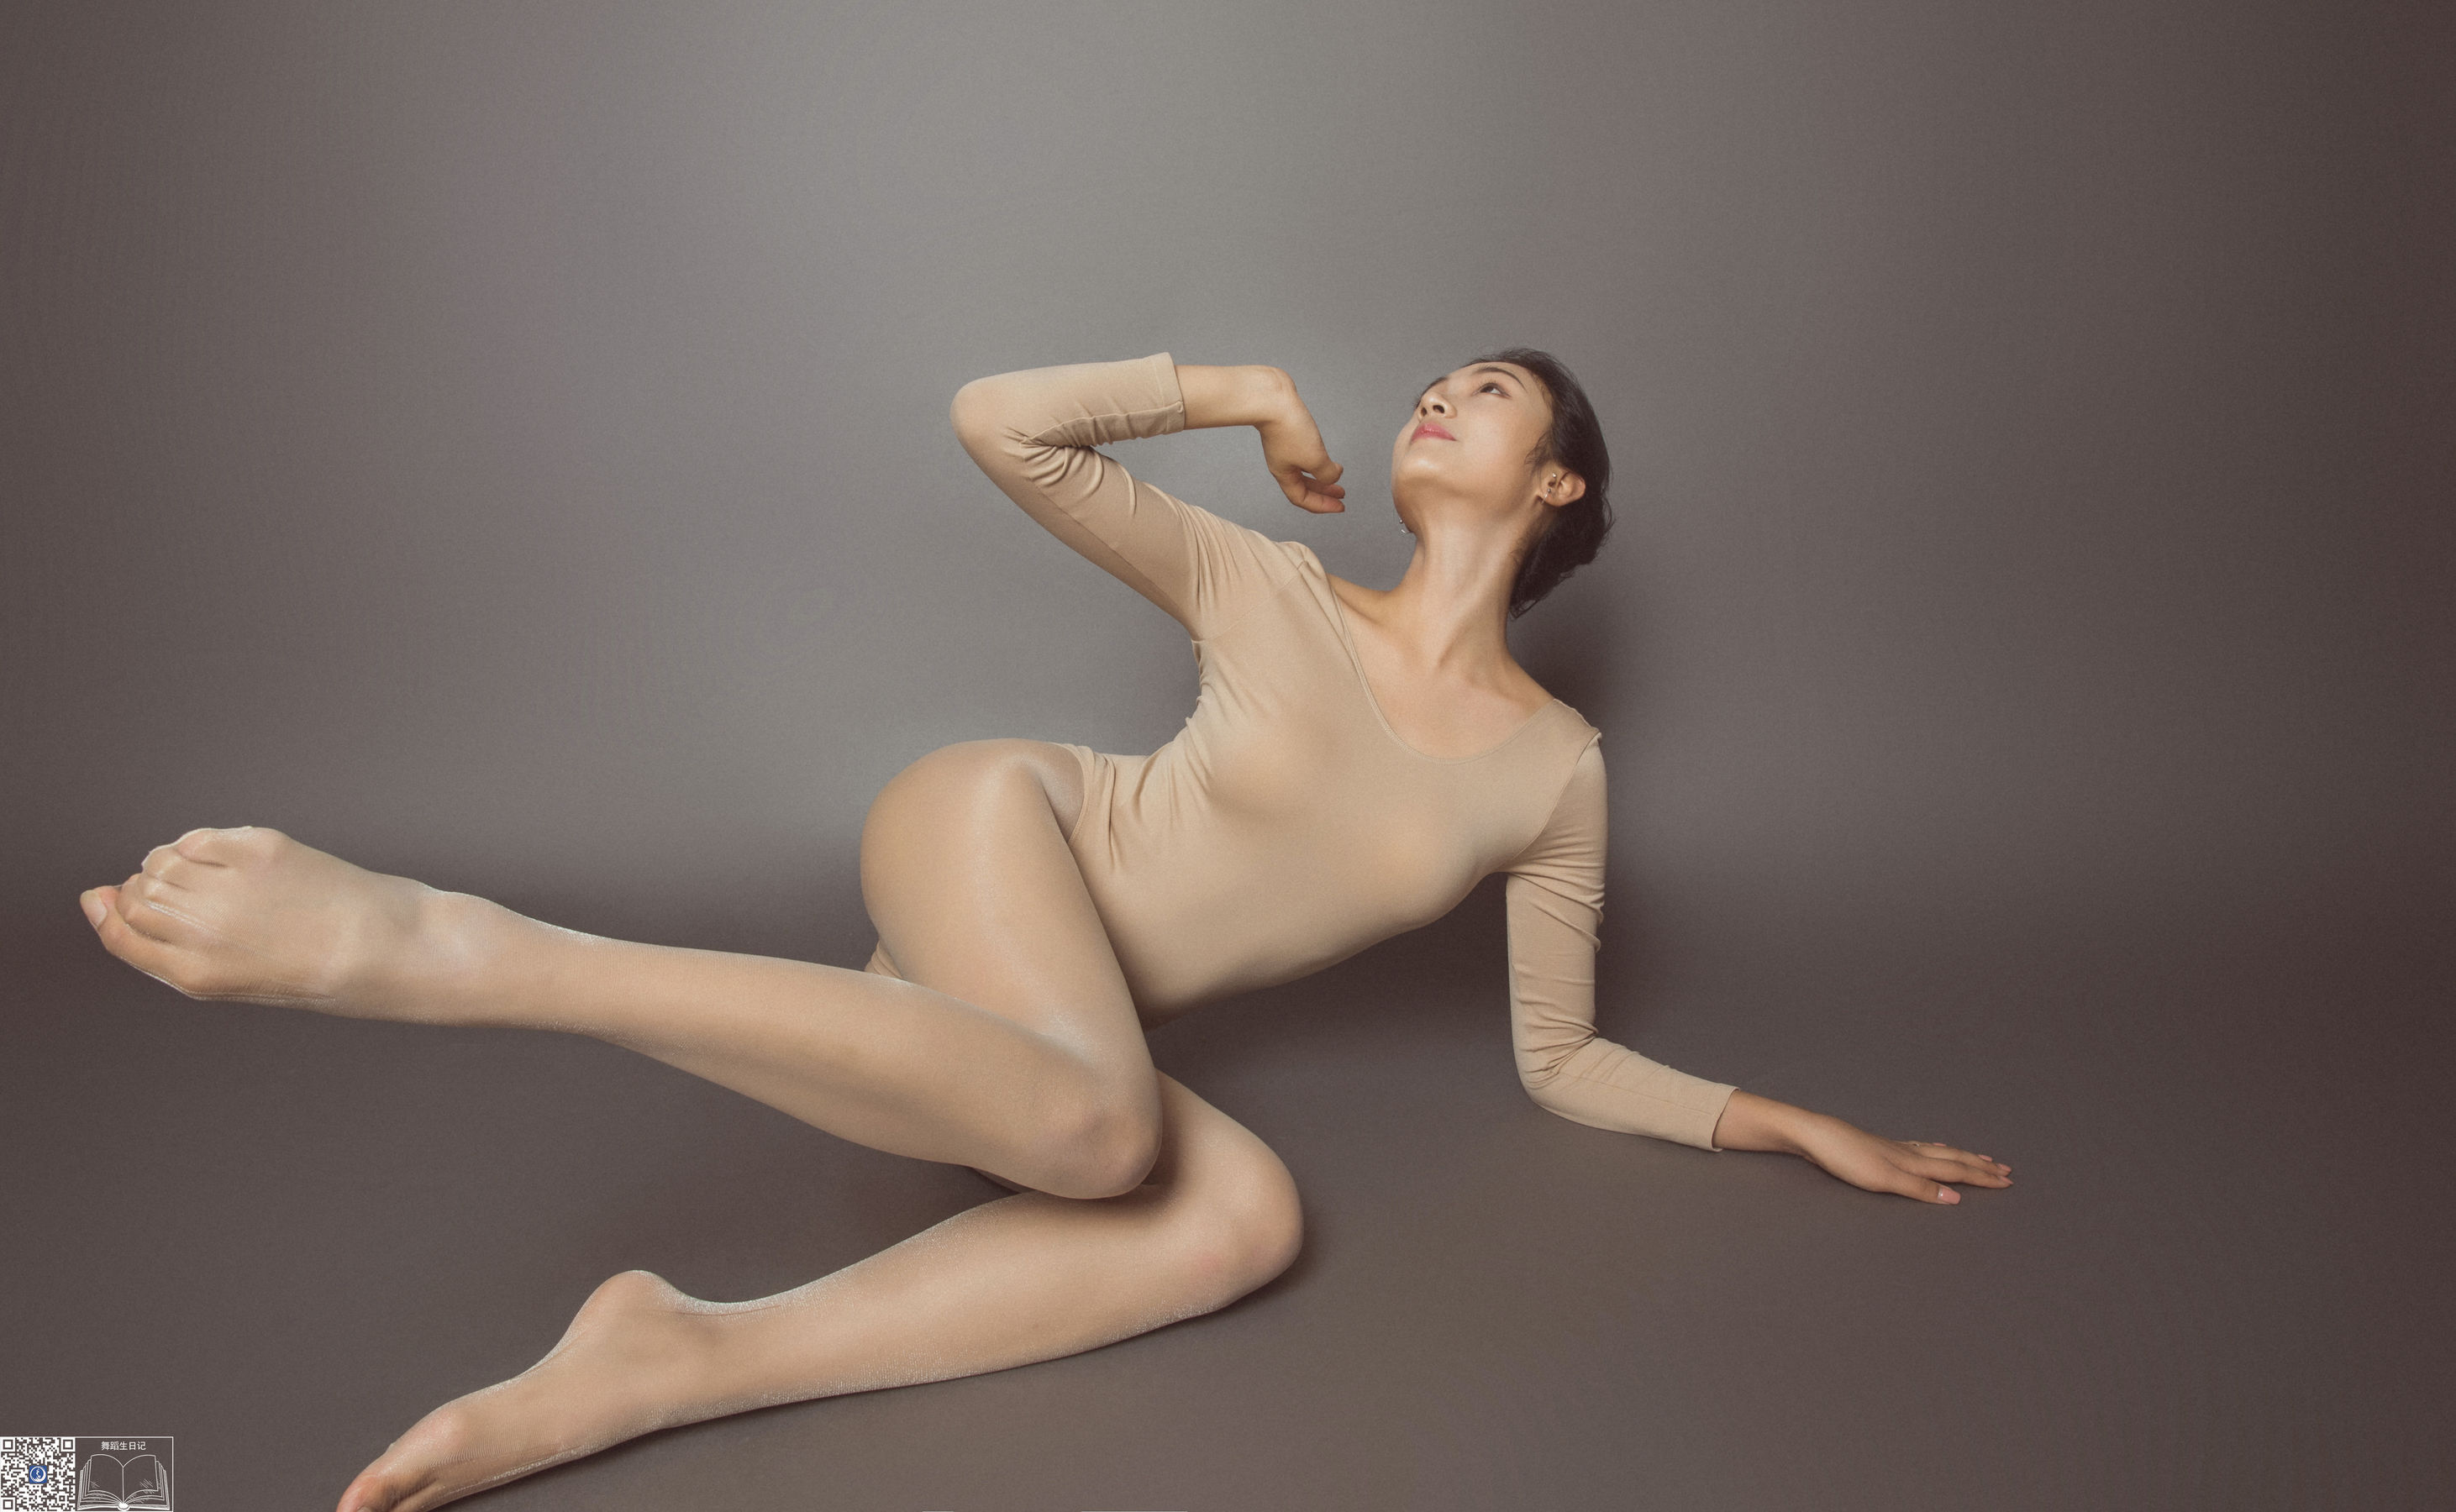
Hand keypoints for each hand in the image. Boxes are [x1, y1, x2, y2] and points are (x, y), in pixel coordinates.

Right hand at [1255, 388, 1345, 513]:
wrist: (1271, 398)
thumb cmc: (1288, 428)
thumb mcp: (1314, 458)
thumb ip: (1327, 473)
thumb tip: (1333, 476)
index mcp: (1284, 475)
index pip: (1303, 499)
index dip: (1322, 505)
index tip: (1340, 506)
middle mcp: (1282, 463)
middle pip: (1304, 486)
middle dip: (1324, 492)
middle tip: (1340, 494)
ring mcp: (1284, 448)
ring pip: (1305, 469)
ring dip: (1321, 475)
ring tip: (1336, 476)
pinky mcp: (1288, 432)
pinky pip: (1304, 453)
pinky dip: (1316, 458)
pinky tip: (1324, 453)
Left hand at [1787, 1113, 2012, 1204]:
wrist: (1815, 1136)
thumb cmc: (1845, 1159)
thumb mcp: (1883, 1180)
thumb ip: (1919, 1190)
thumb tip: (1956, 1199)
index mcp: (1913, 1163)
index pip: (1956, 1171)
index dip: (1982, 1178)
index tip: (2007, 1182)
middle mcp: (1909, 1153)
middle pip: (1954, 1159)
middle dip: (1981, 1167)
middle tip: (2006, 1171)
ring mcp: (1895, 1148)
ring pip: (1940, 1152)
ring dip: (1963, 1157)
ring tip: (1981, 1158)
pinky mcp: (1882, 1147)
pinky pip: (1920, 1148)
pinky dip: (1936, 1150)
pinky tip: (1933, 1148)